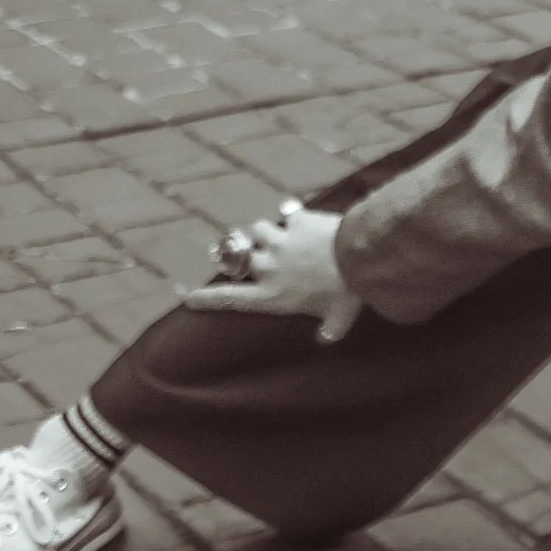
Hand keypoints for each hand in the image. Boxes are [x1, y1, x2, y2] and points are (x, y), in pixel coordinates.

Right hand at [184, 199, 361, 341]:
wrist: (361, 258)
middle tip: (236, 253)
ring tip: (269, 233)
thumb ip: (328, 331)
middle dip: (232, 254)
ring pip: (257, 229)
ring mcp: (281, 241)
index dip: (208, 299)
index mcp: (272, 297)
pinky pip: (285, 212)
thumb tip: (326, 338)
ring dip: (261, 231)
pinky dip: (289, 213)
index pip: (230, 299)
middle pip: (236, 257)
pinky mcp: (297, 221)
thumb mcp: (338, 322)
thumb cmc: (348, 295)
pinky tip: (296, 214)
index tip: (189, 298)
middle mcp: (269, 268)